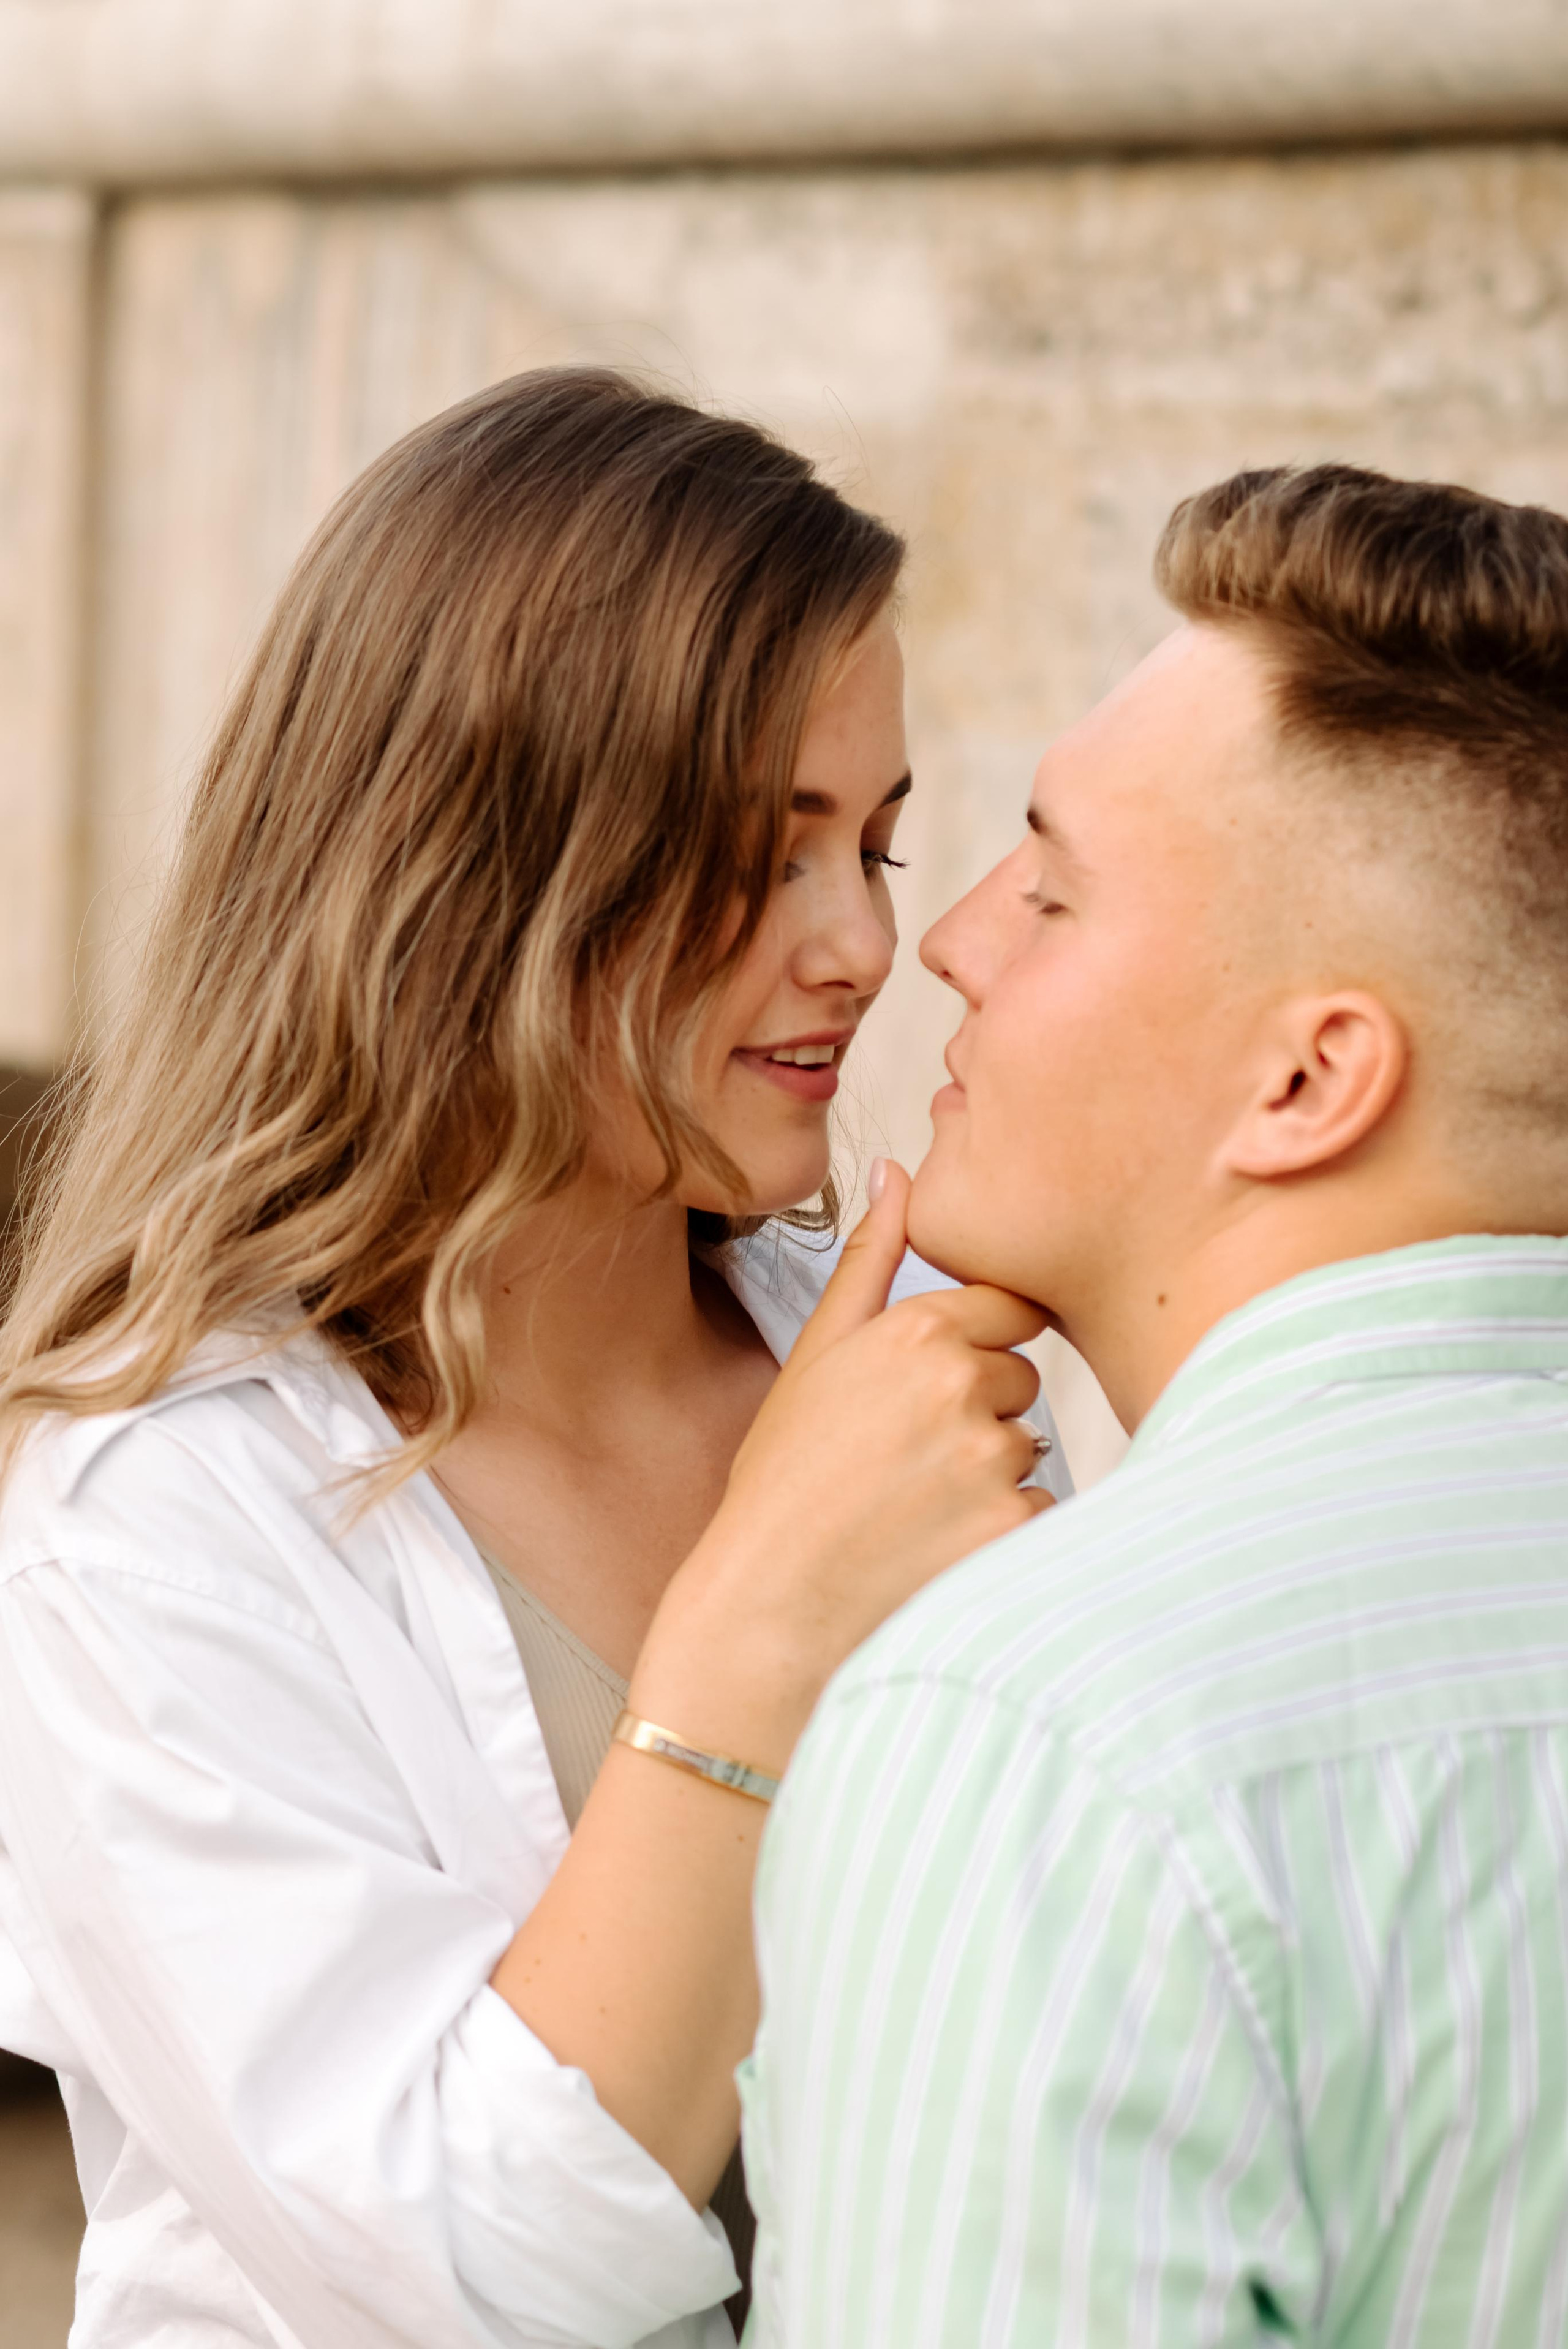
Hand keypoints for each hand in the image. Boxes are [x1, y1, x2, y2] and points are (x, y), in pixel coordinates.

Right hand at [632, 1162, 1050, 1764]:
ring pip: (1027, 1449)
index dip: (972, 1350)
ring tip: (912, 1510)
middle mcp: (963, 1385)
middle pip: (1019, 1382)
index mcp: (917, 1332)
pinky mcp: (1013, 1527)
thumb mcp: (815, 1355)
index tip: (928, 1392)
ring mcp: (992, 1459)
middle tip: (902, 1463)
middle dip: (978, 1415)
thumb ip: (871, 1258)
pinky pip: (1038, 1511)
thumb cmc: (784, 1479)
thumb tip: (898, 1167)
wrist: (768, 1606)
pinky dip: (999, 1531)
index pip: (1006, 1311)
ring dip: (987, 1477)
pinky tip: (936, 1548)